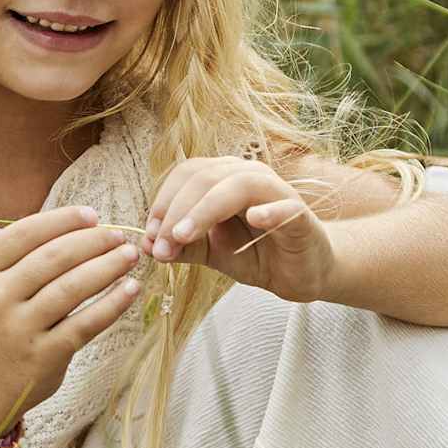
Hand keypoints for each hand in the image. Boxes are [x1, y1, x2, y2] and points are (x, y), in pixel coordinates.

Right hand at [0, 206, 140, 434]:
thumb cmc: (0, 320)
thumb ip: (26, 255)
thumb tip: (86, 223)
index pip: (24, 233)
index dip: (62, 220)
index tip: (92, 215)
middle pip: (53, 258)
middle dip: (92, 241)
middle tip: (119, 235)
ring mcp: (19, 329)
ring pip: (72, 288)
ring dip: (108, 266)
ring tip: (130, 255)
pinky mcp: (45, 355)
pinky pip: (87, 322)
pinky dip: (113, 303)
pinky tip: (131, 288)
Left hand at [143, 157, 335, 301]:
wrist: (300, 272)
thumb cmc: (256, 253)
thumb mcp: (211, 252)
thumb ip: (182, 246)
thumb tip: (147, 245)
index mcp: (224, 179)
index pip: (186, 174)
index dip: (163, 201)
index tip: (150, 236)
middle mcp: (249, 176)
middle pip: (204, 176)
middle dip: (176, 210)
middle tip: (162, 245)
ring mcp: (277, 193)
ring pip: (237, 185)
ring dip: (205, 209)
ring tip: (184, 236)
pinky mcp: (300, 215)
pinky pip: (285, 207)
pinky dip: (269, 211)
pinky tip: (255, 219)